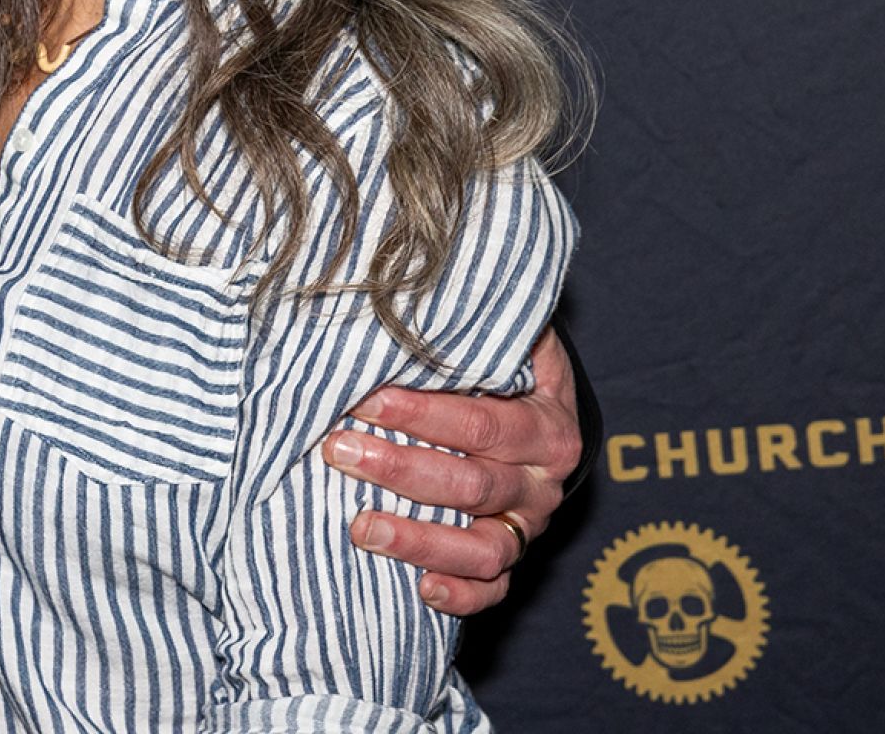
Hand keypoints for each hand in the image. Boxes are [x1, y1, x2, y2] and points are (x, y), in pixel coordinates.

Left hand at [322, 328, 582, 617]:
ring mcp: (528, 528)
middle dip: (400, 469)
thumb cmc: (507, 373)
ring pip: (483, 548)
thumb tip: (420, 288)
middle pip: (473, 484)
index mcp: (545, 427)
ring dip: (419, 540)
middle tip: (338, 451)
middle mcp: (542, 484)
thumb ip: (476, 329)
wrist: (546, 421)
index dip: (422, 413)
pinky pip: (493, 591)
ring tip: (359, 528)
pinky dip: (460, 595)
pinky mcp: (513, 562)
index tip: (364, 399)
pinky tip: (420, 590)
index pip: (482, 424)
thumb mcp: (509, 344)